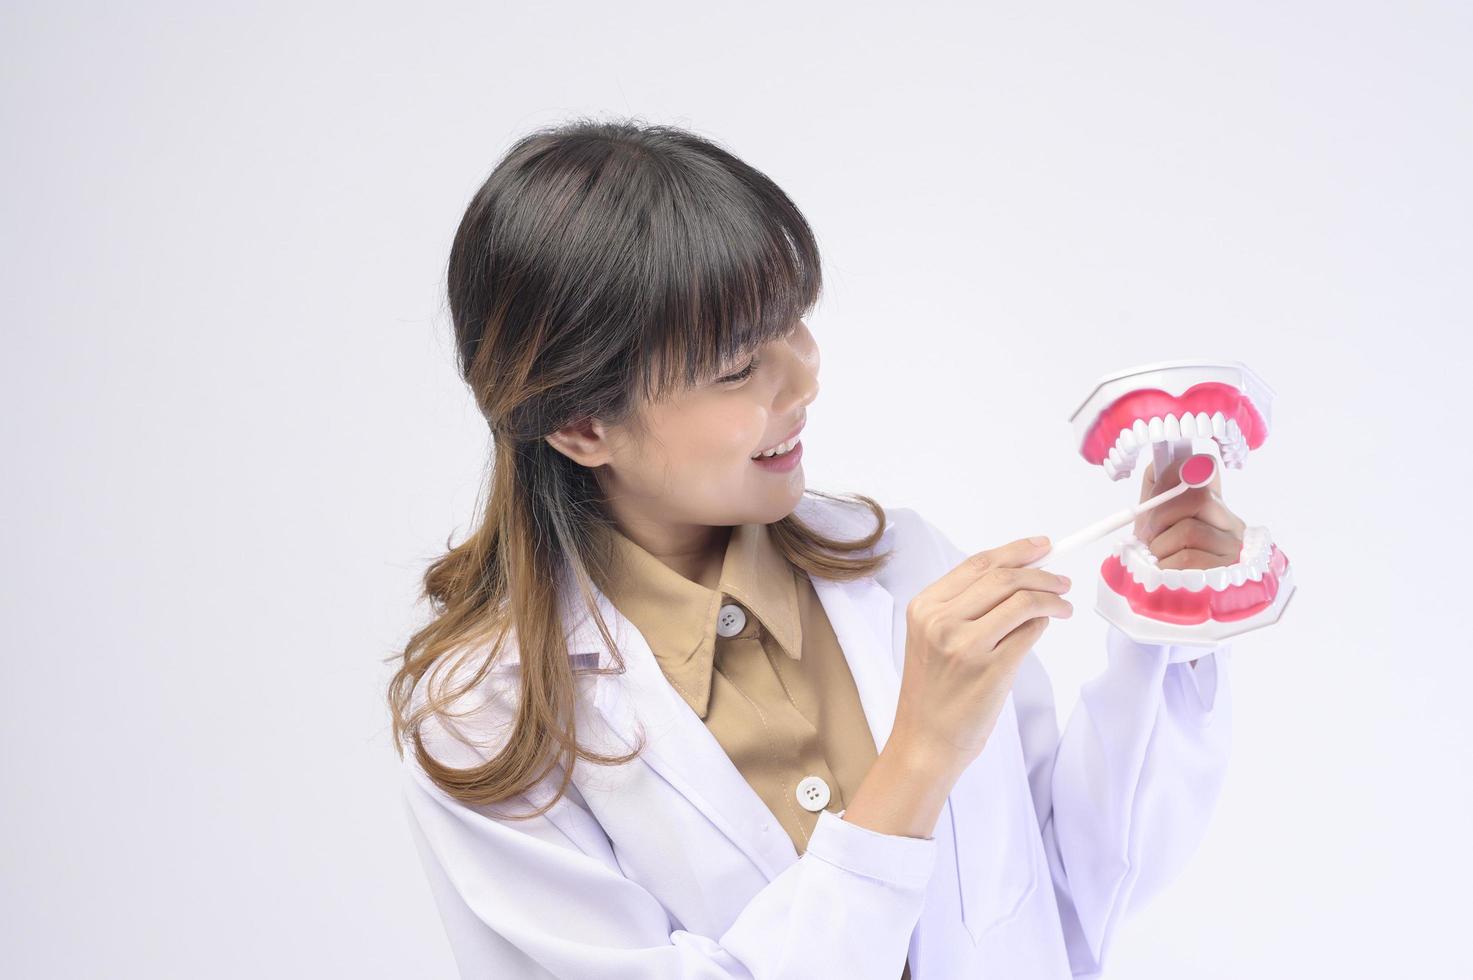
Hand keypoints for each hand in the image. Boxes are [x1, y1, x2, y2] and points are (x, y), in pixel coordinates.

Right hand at [892, 537, 1073, 774]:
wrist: (925, 741)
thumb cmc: (933, 693)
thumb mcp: (934, 639)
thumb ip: (965, 608)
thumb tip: (1019, 578)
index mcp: (924, 608)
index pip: (977, 565)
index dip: (1015, 551)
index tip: (1042, 546)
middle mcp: (941, 621)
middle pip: (1002, 577)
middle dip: (1040, 572)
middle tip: (1062, 579)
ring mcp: (965, 645)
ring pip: (1020, 600)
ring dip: (1051, 596)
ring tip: (1063, 603)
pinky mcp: (991, 669)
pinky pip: (1029, 631)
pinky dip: (1045, 621)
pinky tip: (1050, 623)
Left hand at [1133, 454, 1245, 569]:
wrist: (1169, 598)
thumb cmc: (1162, 556)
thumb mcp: (1155, 520)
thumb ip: (1156, 491)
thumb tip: (1158, 464)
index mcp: (1214, 503)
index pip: (1205, 465)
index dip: (1175, 472)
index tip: (1155, 489)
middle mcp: (1230, 522)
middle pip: (1197, 497)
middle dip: (1161, 515)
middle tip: (1148, 534)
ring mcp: (1233, 548)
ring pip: (1190, 530)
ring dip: (1161, 546)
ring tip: (1158, 558)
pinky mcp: (1228, 573)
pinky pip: (1189, 558)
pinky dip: (1167, 565)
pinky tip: (1167, 572)